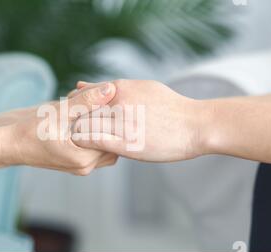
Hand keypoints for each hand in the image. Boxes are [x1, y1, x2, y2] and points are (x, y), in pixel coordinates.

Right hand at [0, 83, 118, 174]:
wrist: (12, 146)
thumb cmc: (31, 130)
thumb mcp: (59, 112)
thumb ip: (86, 101)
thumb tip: (110, 89)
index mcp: (84, 159)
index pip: (112, 135)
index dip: (113, 113)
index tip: (109, 97)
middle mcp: (86, 167)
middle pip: (112, 141)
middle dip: (109, 119)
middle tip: (102, 101)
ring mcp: (83, 167)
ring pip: (106, 144)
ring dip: (102, 125)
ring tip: (92, 108)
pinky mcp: (79, 163)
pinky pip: (96, 147)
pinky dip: (94, 131)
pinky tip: (85, 117)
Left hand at [71, 80, 209, 161]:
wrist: (196, 126)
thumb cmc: (170, 107)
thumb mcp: (140, 88)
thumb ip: (109, 87)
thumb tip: (81, 84)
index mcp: (121, 87)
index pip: (83, 95)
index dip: (76, 108)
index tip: (78, 118)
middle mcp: (119, 103)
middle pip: (79, 111)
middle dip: (74, 121)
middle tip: (74, 131)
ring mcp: (122, 123)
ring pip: (82, 126)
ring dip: (79, 134)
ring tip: (83, 140)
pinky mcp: (127, 144)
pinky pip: (94, 142)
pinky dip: (87, 144)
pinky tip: (93, 148)